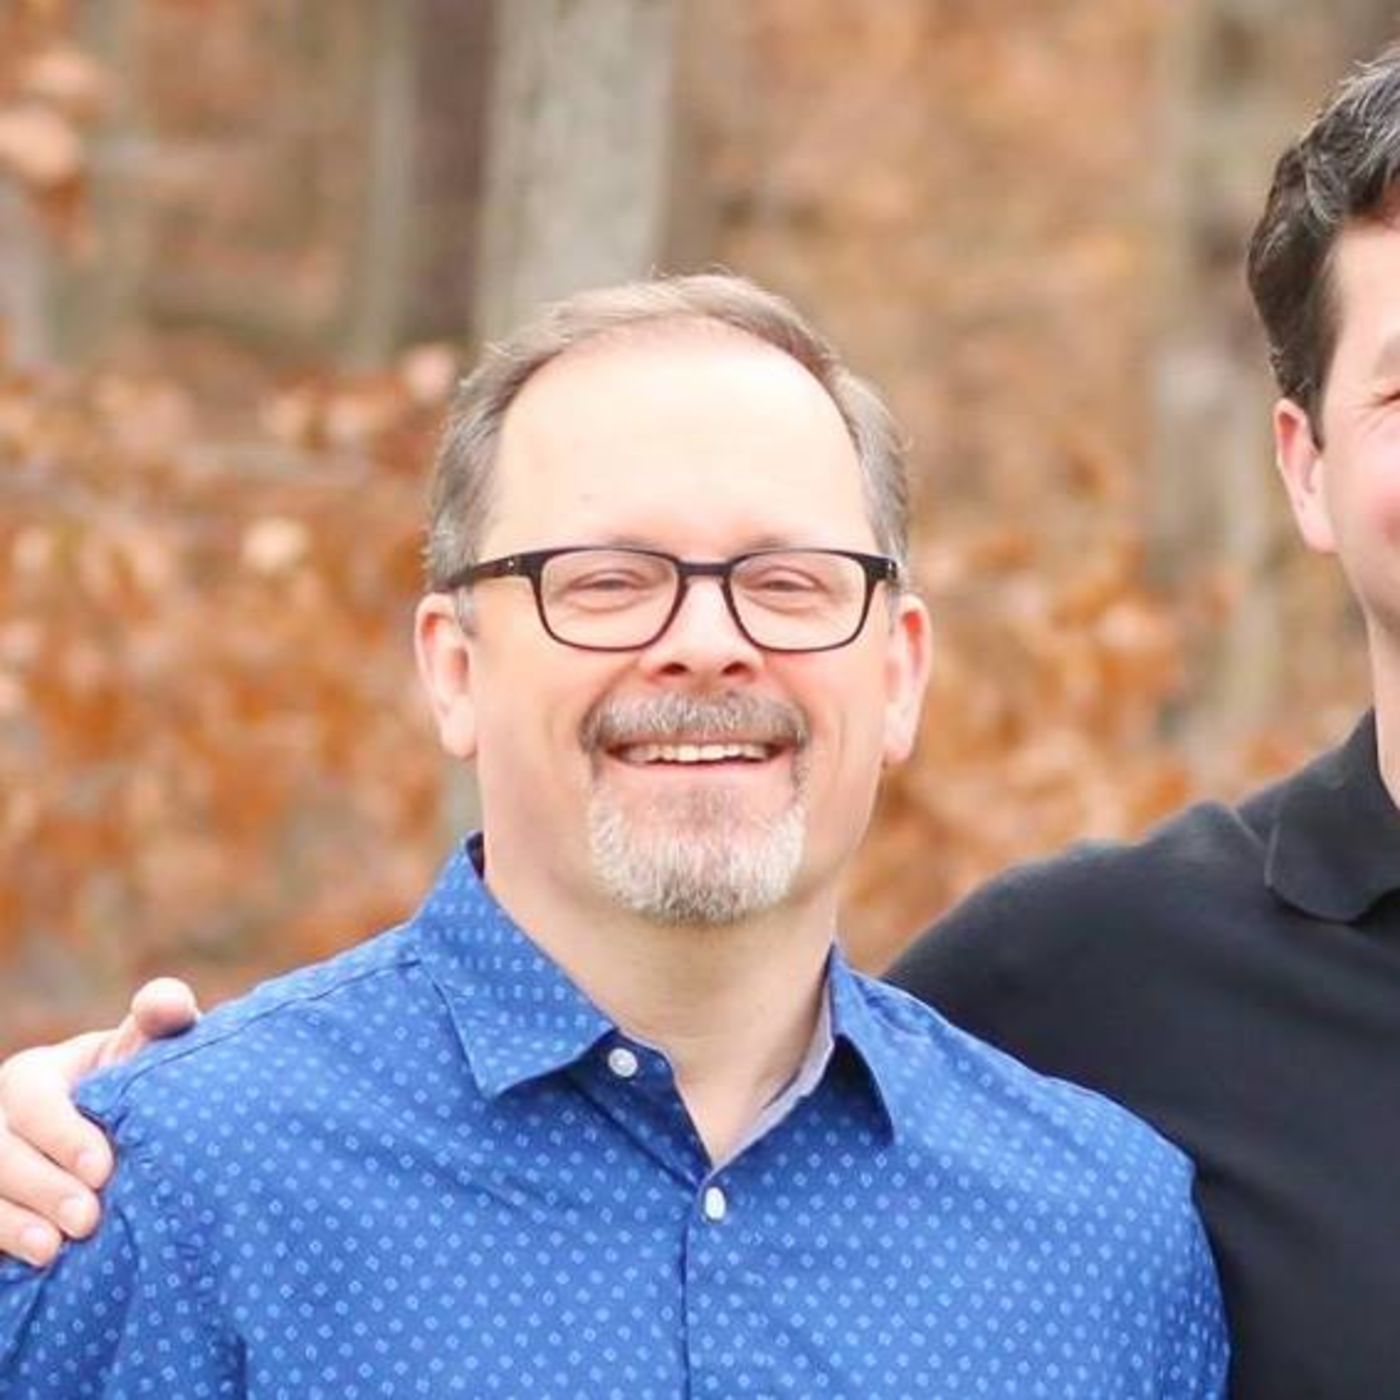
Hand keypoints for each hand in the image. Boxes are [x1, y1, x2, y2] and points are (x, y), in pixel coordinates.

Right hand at [0, 977, 199, 1266]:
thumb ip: (162, 1020)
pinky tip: (34, 1266)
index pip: (33, 1098)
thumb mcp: (146, 1052)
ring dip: (14, 1224)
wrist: (131, 1146)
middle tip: (88, 1219)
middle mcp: (1, 1121)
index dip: (61, 1134)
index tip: (103, 1170)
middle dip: (42, 1186)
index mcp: (36, 1077)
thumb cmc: (139, 1088)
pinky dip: (2, 1244)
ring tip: (54, 1251)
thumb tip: (163, 1003)